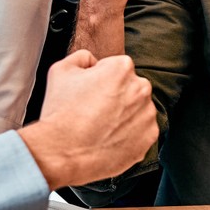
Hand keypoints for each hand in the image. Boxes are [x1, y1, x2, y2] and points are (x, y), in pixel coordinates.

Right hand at [19, 49, 156, 188]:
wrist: (63, 153)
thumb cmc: (60, 112)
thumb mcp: (60, 70)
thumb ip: (82, 57)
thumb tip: (93, 61)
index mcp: (122, 68)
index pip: (115, 68)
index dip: (99, 80)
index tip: (88, 94)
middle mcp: (141, 88)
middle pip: (129, 87)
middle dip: (115, 96)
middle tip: (93, 111)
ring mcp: (148, 114)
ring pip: (137, 109)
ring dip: (123, 115)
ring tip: (100, 127)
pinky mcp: (149, 137)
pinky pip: (141, 131)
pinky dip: (129, 135)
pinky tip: (109, 138)